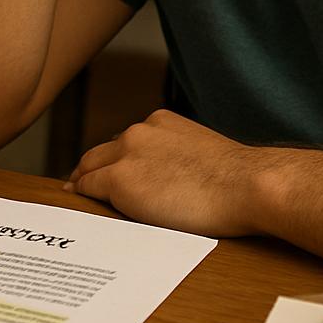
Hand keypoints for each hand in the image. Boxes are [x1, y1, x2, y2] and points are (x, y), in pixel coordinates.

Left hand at [65, 109, 261, 235]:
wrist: (246, 185)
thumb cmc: (238, 181)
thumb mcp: (202, 154)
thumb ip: (178, 156)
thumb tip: (173, 176)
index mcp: (160, 122)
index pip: (127, 140)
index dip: (114, 157)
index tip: (107, 168)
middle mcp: (140, 132)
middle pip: (103, 150)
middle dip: (91, 165)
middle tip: (81, 180)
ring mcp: (128, 154)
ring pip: (91, 166)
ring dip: (83, 178)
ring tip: (75, 190)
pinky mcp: (120, 180)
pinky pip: (89, 187)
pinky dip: (82, 193)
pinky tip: (77, 199)